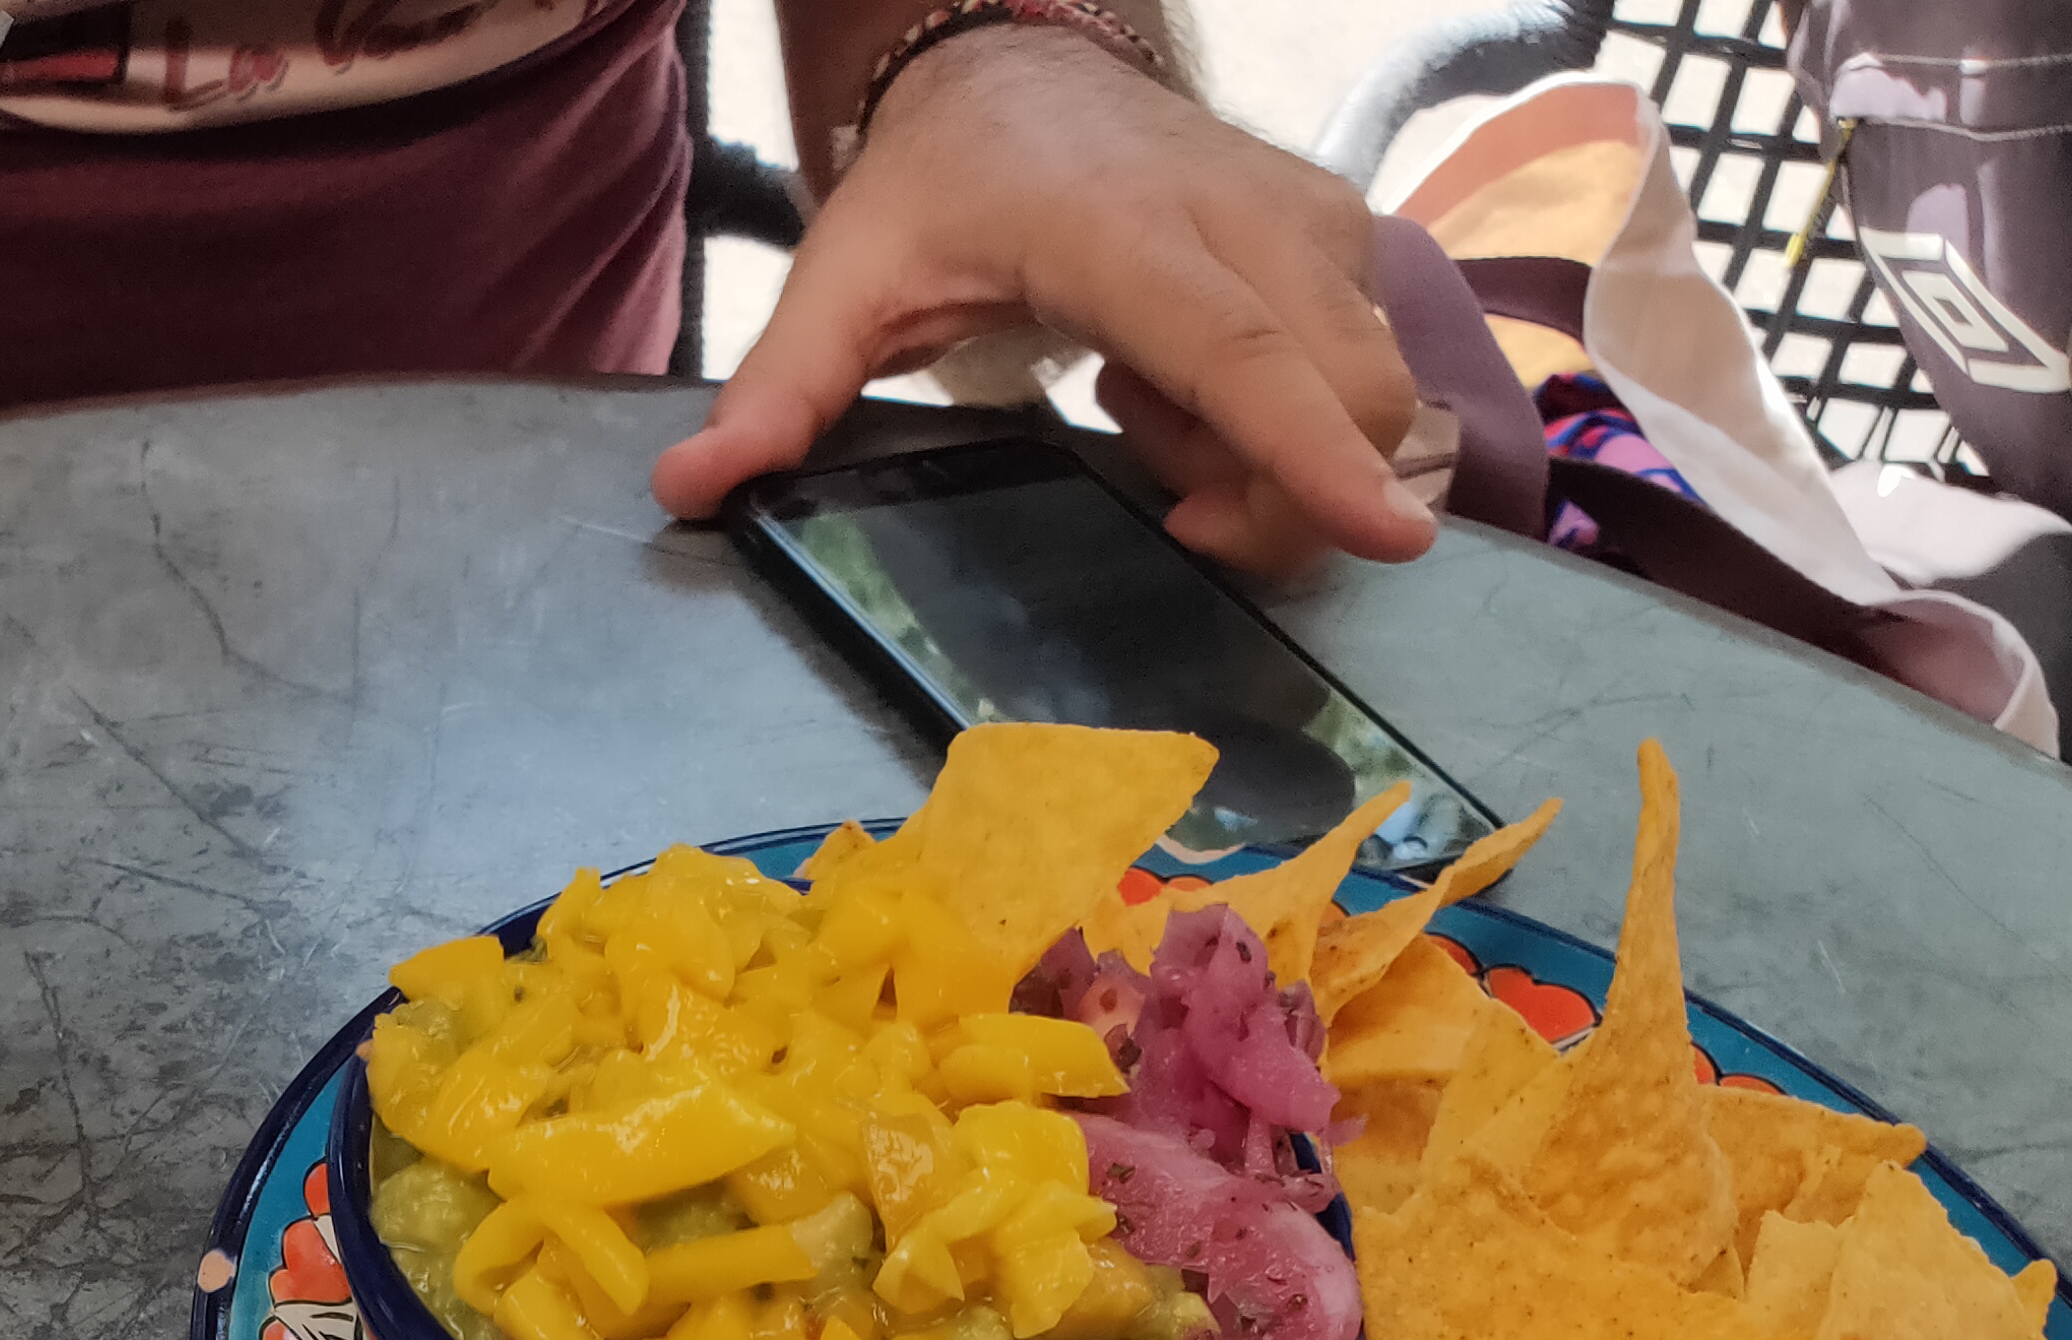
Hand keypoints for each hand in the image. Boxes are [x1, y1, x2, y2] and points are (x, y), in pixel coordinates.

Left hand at [649, 29, 1435, 572]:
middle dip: (1279, 494)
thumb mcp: (842, 277)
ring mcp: (1314, 225)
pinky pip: (1352, 377)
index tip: (1382, 536)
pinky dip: (1276, 420)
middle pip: (1345, 399)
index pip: (1249, 358)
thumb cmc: (941, 187)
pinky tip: (1174, 382)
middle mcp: (1249, 219)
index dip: (1313, 456)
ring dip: (1263, 453)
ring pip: (1362, 397)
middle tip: (1151, 471)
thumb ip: (778, 389)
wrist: (1021, 71)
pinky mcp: (1343, 242)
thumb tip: (689, 488)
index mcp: (1130, 233)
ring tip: (1143, 407)